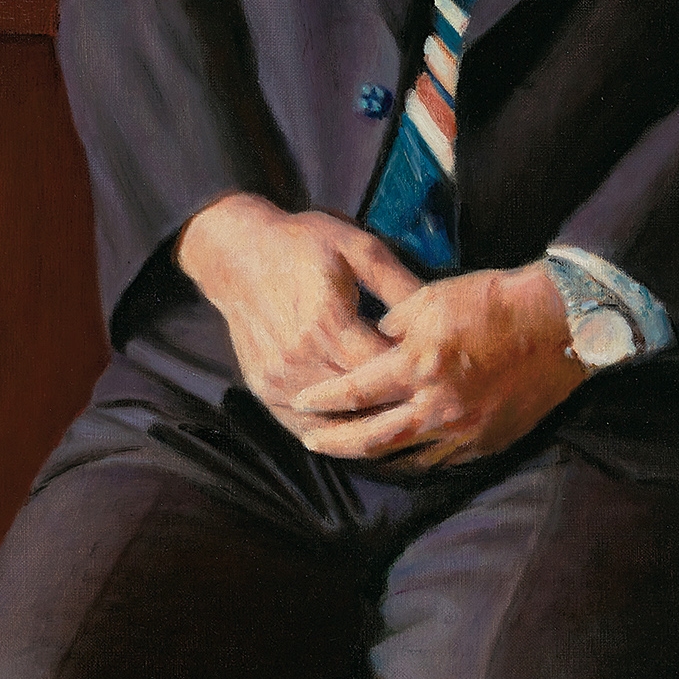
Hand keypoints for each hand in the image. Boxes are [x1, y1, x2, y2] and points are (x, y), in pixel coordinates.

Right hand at [176, 194, 420, 432]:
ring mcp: (278, 378)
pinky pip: (304, 426)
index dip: (415, 374)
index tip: (441, 376)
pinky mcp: (264, 388)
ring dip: (369, 428)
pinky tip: (362, 432)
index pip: (384, 367)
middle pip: (362, 402)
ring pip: (334, 422)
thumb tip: (440, 313)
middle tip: (431, 408)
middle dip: (398, 406)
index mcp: (328, 321)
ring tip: (404, 427)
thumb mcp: (357, 248)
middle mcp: (300, 357)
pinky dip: (335, 433)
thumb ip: (398, 283)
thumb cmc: (303, 245)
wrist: (237, 254)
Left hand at [287, 263, 585, 466]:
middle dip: (335, 442)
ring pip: (406, 458)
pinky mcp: (489, 441)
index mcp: (419, 366)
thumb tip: (375, 341)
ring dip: (374, 457)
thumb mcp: (430, 298)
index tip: (300, 401)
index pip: (355, 392)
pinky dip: (416, 458)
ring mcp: (465, 430)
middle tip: (311, 441)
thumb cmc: (492, 301)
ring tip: (353, 451)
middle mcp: (438, 406)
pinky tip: (404, 453)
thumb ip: (393, 325)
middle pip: (372, 438)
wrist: (557, 322)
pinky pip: (443, 460)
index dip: (322, 399)